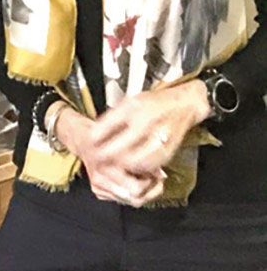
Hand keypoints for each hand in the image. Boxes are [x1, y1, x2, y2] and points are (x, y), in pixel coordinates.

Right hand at [53, 106, 166, 206]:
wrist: (82, 139)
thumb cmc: (106, 136)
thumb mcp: (127, 141)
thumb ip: (143, 158)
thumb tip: (160, 174)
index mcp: (107, 165)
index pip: (137, 189)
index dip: (151, 182)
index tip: (157, 172)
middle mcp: (100, 178)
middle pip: (135, 199)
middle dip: (150, 190)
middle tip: (156, 178)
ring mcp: (97, 185)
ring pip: (131, 201)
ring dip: (142, 192)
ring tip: (146, 178)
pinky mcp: (96, 190)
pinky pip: (122, 199)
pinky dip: (131, 192)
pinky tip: (132, 180)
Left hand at [88, 81, 210, 177]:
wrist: (183, 105)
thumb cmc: (153, 103)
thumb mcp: (127, 102)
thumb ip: (111, 118)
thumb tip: (94, 135)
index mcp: (131, 108)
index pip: (103, 129)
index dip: (92, 140)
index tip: (87, 144)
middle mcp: (145, 123)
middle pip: (116, 149)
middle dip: (102, 156)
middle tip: (96, 158)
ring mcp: (157, 138)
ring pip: (131, 161)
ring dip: (118, 165)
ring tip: (112, 163)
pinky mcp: (168, 151)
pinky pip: (148, 166)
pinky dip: (136, 168)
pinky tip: (130, 165)